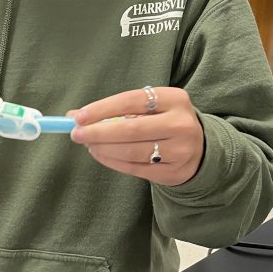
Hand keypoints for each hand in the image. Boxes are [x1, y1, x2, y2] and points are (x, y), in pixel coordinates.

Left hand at [69, 86, 204, 185]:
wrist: (199, 149)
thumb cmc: (164, 122)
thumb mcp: (148, 109)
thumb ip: (115, 110)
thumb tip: (73, 115)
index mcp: (174, 99)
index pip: (132, 101)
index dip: (103, 108)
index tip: (79, 117)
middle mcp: (180, 123)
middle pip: (131, 128)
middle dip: (98, 132)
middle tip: (76, 134)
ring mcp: (180, 150)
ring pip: (132, 151)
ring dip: (103, 148)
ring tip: (89, 145)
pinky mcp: (173, 172)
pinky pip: (135, 168)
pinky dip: (112, 161)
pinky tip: (101, 154)